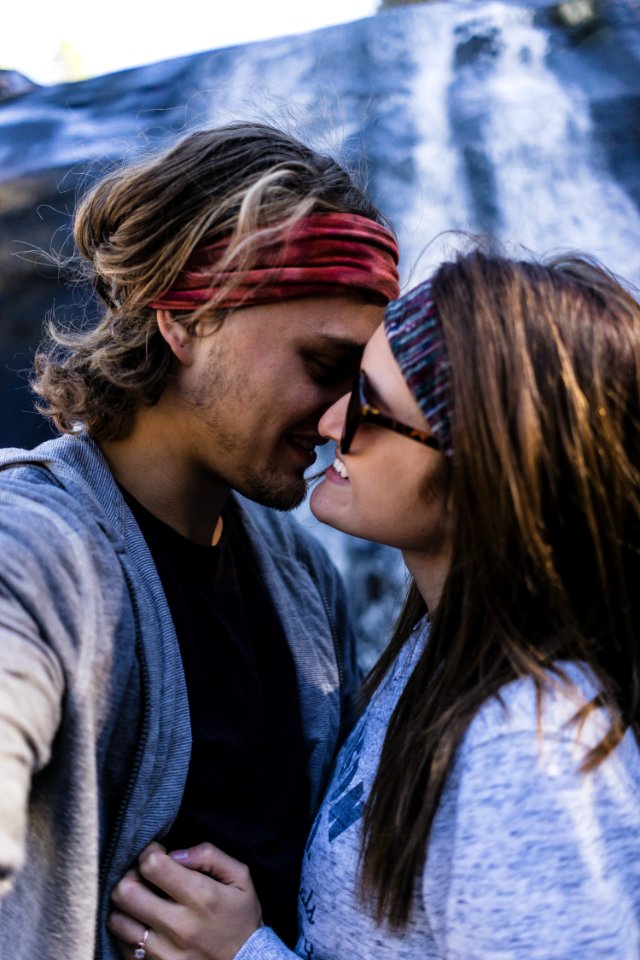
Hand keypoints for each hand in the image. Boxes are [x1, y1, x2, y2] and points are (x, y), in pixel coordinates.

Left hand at [109, 841, 262, 959]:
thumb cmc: (241, 917)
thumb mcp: (240, 878)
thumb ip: (210, 855)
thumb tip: (175, 853)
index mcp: (201, 898)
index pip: (153, 866)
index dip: (150, 852)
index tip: (157, 854)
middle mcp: (179, 927)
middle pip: (126, 892)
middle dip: (130, 876)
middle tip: (143, 876)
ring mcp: (163, 953)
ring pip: (116, 920)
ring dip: (124, 905)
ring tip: (141, 900)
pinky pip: (122, 946)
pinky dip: (127, 930)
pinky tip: (144, 923)